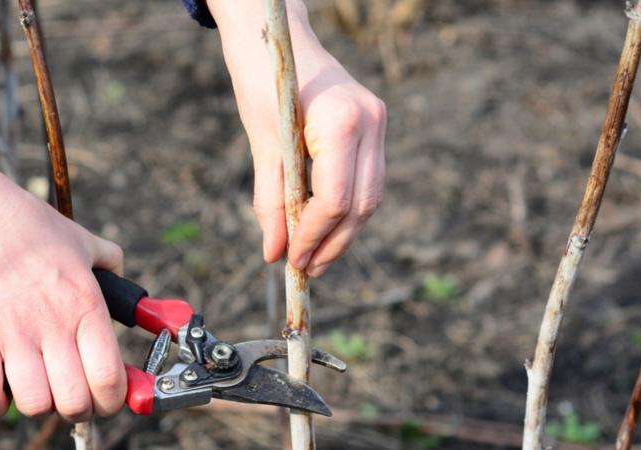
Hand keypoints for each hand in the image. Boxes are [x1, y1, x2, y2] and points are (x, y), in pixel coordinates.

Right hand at [0, 121, 126, 419]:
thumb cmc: (33, 227)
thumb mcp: (85, 242)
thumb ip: (112, 265)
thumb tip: (130, 285)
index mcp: (86, 305)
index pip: (109, 376)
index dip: (113, 400)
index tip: (108, 400)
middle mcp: (53, 323)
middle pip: (74, 401)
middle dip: (78, 411)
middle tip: (73, 400)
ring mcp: (12, 332)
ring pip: (34, 403)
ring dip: (38, 405)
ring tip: (37, 389)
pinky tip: (2, 390)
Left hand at [209, 0, 386, 276]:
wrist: (276, 33)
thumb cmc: (263, 78)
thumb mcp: (262, 141)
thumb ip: (270, 200)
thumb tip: (275, 253)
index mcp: (342, 121)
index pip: (335, 199)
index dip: (313, 237)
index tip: (291, 261)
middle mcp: (370, 121)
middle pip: (361, 206)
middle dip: (333, 244)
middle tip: (305, 271)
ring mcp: (378, 122)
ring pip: (370, 198)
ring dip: (342, 232)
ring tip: (312, 255)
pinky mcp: (374, 126)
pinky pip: (366, 180)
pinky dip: (345, 208)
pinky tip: (321, 224)